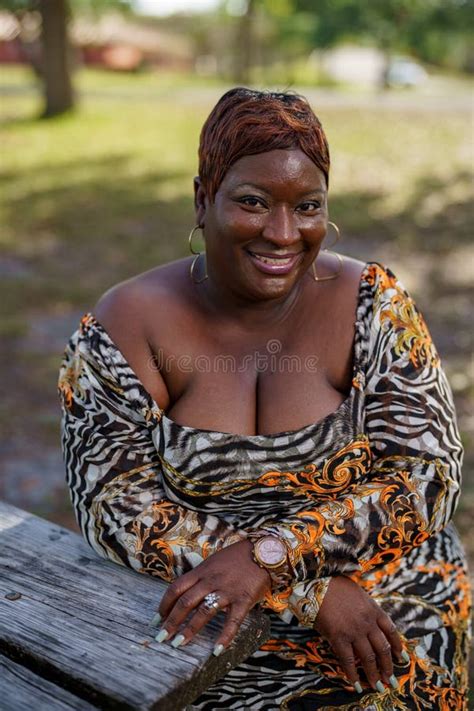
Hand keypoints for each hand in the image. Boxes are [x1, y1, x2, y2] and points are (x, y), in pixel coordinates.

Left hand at [154, 540, 270, 653]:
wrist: (263, 551)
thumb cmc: (237, 558)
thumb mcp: (213, 562)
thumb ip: (200, 577)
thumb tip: (184, 593)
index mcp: (202, 571)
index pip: (176, 588)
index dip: (164, 605)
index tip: (156, 619)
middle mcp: (211, 580)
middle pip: (185, 602)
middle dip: (171, 621)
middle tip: (161, 638)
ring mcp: (227, 590)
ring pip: (204, 612)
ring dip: (190, 629)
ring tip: (178, 644)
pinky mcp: (243, 599)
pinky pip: (232, 621)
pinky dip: (224, 637)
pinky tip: (216, 650)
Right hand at [314, 575, 403, 692]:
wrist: (317, 582)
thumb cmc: (336, 586)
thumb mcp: (358, 594)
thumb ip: (367, 609)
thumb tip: (371, 624)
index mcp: (374, 610)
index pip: (391, 631)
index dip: (398, 647)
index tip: (402, 658)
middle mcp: (368, 622)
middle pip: (383, 649)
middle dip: (388, 666)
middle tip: (390, 679)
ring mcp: (354, 631)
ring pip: (369, 658)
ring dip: (374, 674)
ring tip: (377, 686)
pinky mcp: (339, 637)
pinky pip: (348, 661)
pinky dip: (352, 675)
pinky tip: (356, 684)